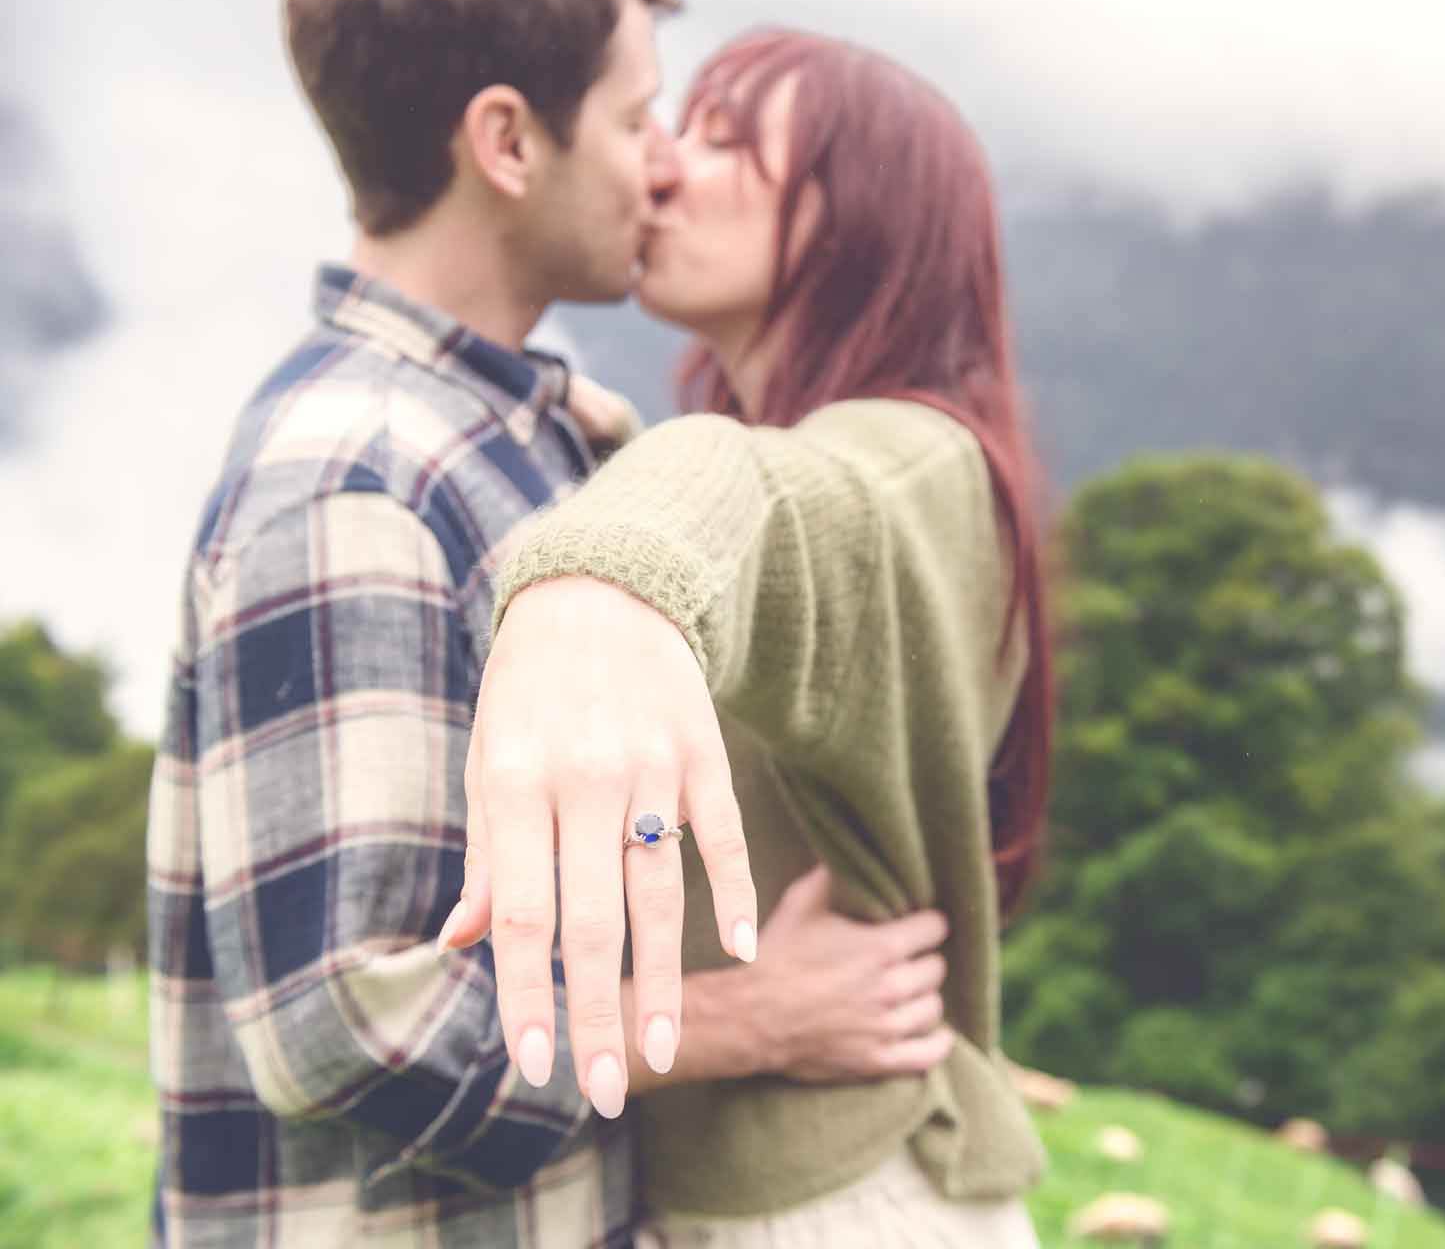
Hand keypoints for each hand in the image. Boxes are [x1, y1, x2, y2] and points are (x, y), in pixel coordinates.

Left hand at [438, 577, 758, 1119]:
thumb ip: (486, 856)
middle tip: (609, 1091)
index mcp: (515, 785)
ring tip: (666, 1048)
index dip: (528, 997)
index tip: (532, 1067)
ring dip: (666, 979)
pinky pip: (722, 836)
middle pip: (594, 923)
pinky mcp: (703, 752)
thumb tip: (463, 943)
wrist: (602, 590)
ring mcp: (651, 766)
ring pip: (661, 892)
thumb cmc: (527, 691)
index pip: (524, 916)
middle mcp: (584, 780)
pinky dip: (736, 894)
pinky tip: (745, 952)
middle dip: (598, 1016)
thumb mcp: (486, 760)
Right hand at [750, 867, 955, 1081]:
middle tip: (907, 958)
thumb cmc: (776, 957)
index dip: (927, 922)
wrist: (749, 1017)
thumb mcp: (801, 903)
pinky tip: (936, 1034)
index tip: (918, 923)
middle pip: (936, 967)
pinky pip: (926, 1055)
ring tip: (909, 991)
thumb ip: (832, 877)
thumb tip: (847, 855)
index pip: (936, 927)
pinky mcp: (876, 1060)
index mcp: (881, 947)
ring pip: (933, 1006)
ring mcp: (886, 1027)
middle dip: (922, 959)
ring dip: (923, 996)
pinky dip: (937, 1043)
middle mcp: (891, 987)